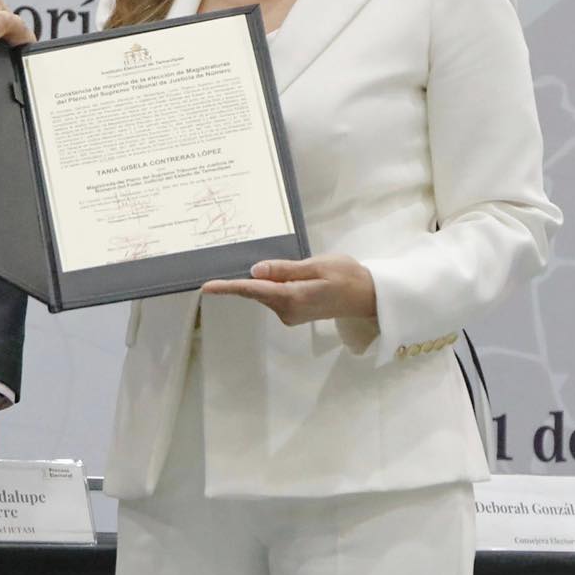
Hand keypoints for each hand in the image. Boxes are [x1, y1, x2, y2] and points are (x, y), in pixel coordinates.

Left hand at [200, 254, 377, 326]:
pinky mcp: (294, 313)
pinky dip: (276, 285)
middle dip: (253, 277)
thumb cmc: (347, 276)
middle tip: (271, 260)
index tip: (206, 287)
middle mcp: (286, 311)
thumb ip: (285, 269)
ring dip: (269, 279)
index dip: (229, 287)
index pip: (253, 291)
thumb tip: (255, 271)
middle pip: (258, 291)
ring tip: (300, 267)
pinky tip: (294, 275)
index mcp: (291, 298)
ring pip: (267, 293)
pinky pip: (276, 296)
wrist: (368, 296)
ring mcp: (290, 315)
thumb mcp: (317, 265)